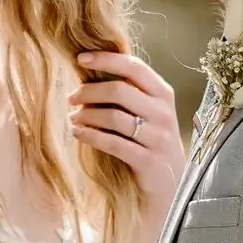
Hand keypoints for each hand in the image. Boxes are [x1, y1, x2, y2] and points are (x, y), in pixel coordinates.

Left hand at [70, 52, 184, 231]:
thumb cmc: (151, 140)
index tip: (81, 59)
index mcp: (163, 94)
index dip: (106, 59)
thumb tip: (92, 69)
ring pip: (114, 117)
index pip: (134, 67)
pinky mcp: (148, 160)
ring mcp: (158, 137)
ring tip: (73, 117)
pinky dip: (90, 135)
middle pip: (119, 90)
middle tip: (71, 97)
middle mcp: (163, 113)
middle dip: (89, 91)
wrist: (171, 183)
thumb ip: (130, 92)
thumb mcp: (149, 112)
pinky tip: (77, 132)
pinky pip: (113, 143)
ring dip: (86, 115)